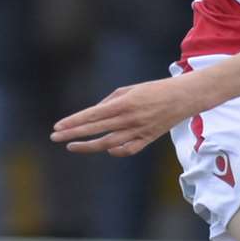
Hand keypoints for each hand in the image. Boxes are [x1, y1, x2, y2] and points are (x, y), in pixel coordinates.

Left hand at [51, 76, 203, 156]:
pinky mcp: (148, 139)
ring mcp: (139, 131)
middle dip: (73, 134)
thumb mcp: (130, 89)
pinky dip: (115, 151)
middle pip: (96, 130)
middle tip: (55, 137)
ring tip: (72, 146)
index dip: (74, 122)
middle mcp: (129, 119)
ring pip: (108, 144)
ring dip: (88, 146)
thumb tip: (94, 114)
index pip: (93, 115)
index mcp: (124, 103)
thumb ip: (110, 101)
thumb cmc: (156, 89)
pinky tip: (105, 149)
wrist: (185, 97)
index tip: (58, 127)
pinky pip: (127, 149)